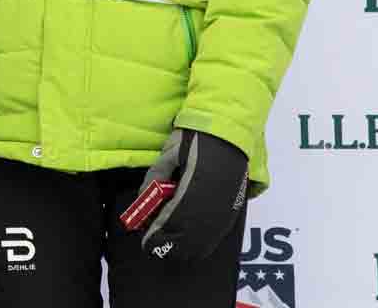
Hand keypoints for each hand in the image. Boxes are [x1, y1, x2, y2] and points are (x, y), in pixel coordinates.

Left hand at [128, 128, 247, 262]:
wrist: (227, 130)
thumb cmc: (195, 138)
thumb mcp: (169, 154)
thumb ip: (155, 177)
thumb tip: (142, 198)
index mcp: (194, 187)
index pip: (172, 220)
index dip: (158, 234)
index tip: (146, 241)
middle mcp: (213, 202)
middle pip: (189, 236)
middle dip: (169, 244)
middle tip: (153, 245)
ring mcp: (227, 207)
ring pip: (206, 239)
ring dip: (185, 246)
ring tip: (168, 246)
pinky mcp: (235, 207)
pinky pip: (218, 232)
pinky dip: (202, 241)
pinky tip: (190, 244)